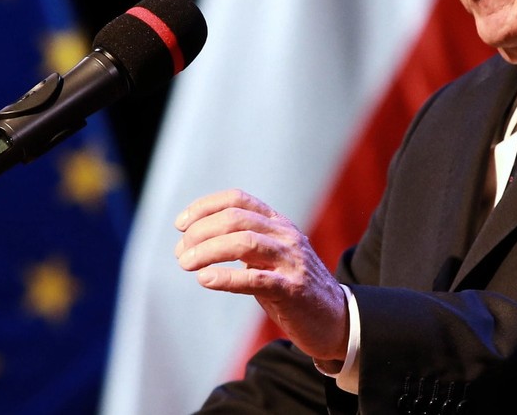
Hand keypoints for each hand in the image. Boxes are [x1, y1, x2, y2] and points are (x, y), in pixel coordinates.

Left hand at [174, 188, 348, 362]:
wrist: (335, 318)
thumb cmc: (293, 286)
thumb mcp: (271, 256)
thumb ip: (244, 243)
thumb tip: (196, 241)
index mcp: (278, 223)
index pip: (238, 199)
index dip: (205, 207)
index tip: (181, 224)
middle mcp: (286, 236)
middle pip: (237, 219)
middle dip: (201, 232)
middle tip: (181, 252)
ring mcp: (291, 261)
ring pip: (244, 243)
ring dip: (208, 251)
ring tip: (186, 263)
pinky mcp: (293, 289)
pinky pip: (255, 279)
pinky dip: (226, 277)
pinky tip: (205, 279)